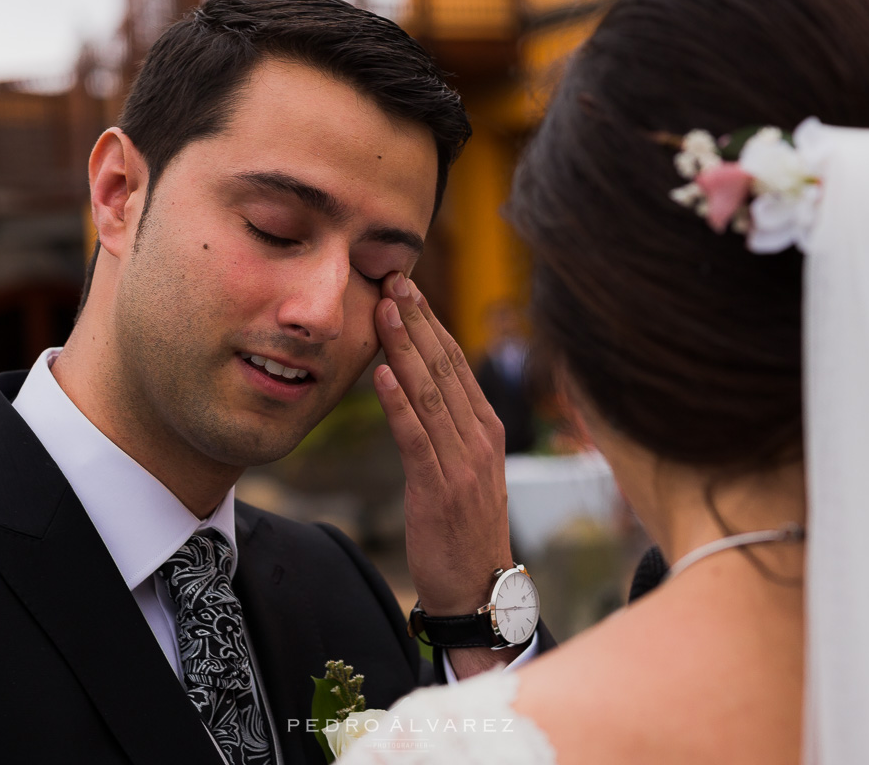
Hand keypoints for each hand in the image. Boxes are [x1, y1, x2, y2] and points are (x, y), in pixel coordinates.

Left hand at [373, 273, 512, 617]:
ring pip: (431, 394)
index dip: (431, 323)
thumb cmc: (465, 529)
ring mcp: (463, 463)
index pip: (457, 363)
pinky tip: (381, 375)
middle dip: (418, 321)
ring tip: (384, 311)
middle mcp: (479, 438)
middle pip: (446, 367)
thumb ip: (448, 427)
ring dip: (405, 349)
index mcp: (486, 429)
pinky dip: (399, 403)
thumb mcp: (466, 469)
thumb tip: (418, 388)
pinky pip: (417, 438)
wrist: (479, 589)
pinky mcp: (439, 489)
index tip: (409, 288)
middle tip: (394, 280)